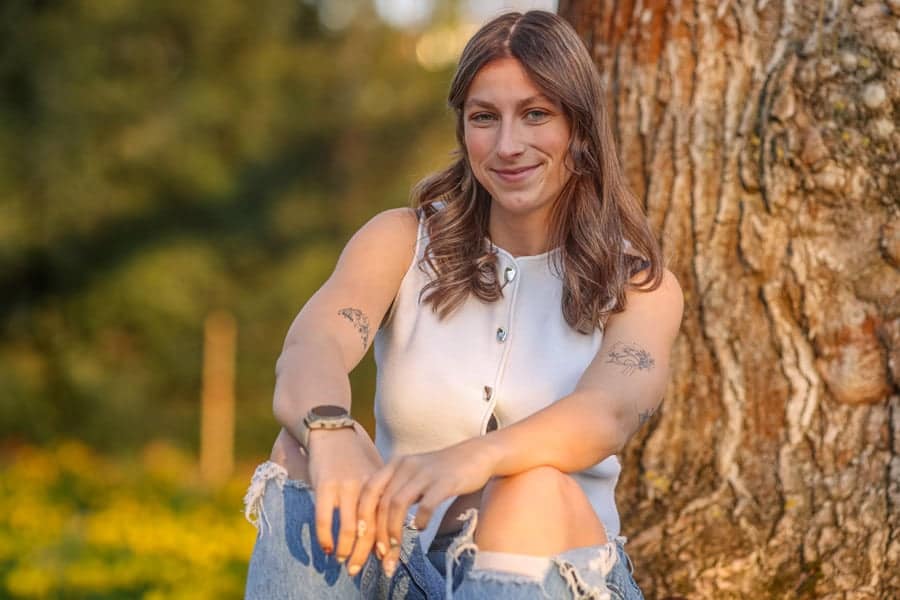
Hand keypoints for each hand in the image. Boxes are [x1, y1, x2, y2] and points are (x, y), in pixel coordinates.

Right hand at [307, 425, 382, 574]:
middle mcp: (368, 486)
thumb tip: (387, 524)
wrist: (331, 429)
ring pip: (352, 528)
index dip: (386, 543)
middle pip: (372, 529)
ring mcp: (346, 486)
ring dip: (347, 550)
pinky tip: (327, 548)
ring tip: (344, 562)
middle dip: (366, 554)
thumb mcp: (373, 472)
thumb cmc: (353, 455)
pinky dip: (326, 537)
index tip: (384, 560)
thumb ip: (380, 495)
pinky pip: (326, 518)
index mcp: (383, 484)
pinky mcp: (325, 485)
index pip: (388, 520)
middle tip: (359, 570)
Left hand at [357, 439, 496, 575]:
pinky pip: (427, 504)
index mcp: (394, 464)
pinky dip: (420, 520)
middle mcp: (405, 465)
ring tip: (395, 550)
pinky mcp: (445, 480)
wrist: (477, 454)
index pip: (368, 492)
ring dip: (393, 531)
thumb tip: (378, 529)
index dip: (361, 519)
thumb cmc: (442, 472)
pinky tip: (421, 529)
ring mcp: (424, 472)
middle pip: (380, 502)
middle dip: (377, 534)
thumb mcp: (414, 477)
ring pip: (397, 504)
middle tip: (380, 557)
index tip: (361, 544)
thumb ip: (396, 493)